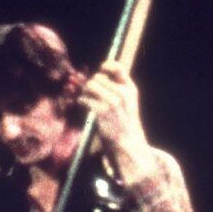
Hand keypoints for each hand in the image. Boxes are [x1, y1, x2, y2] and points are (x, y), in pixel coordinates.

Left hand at [79, 59, 159, 185]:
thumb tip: (97, 74)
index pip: (117, 67)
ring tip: (87, 100)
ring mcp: (113, 102)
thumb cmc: (124, 123)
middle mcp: (123, 93)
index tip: (101, 71)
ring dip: (85, 92)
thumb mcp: (128, 103)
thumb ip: (117, 88)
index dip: (106, 66)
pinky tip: (85, 106)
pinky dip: (82, 101)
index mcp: (130, 89)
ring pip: (90, 86)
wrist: (128, 145)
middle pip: (98, 77)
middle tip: (91, 94)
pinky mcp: (102, 112)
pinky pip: (85, 98)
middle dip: (92, 84)